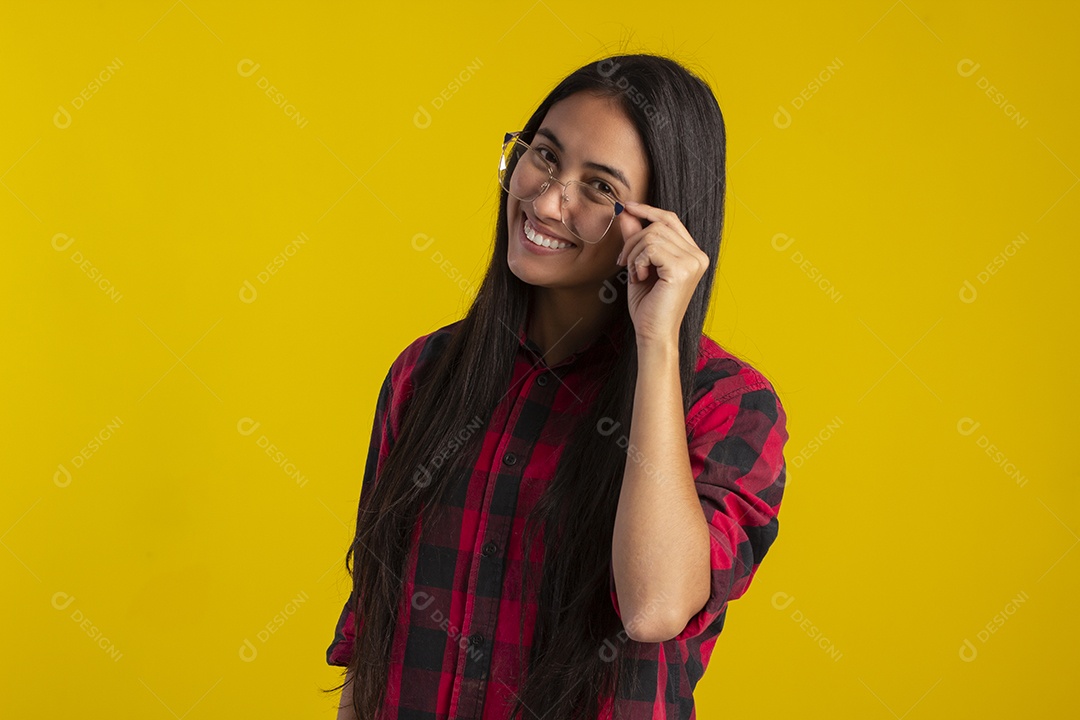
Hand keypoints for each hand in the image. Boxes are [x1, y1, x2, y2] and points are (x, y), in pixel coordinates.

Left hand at [615, 200, 709, 346]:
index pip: (670, 220)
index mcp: (693, 254)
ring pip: (652, 235)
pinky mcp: (682, 269)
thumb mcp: (639, 265)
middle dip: (633, 240)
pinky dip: (637, 261)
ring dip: (634, 254)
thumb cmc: (648, 305)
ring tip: (634, 274)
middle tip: (623, 262)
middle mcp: (698, 256)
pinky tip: (639, 278)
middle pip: (659, 225)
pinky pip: (650, 248)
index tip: (626, 207)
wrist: (653, 334)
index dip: (648, 210)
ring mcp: (693, 262)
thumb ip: (636, 238)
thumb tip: (626, 211)